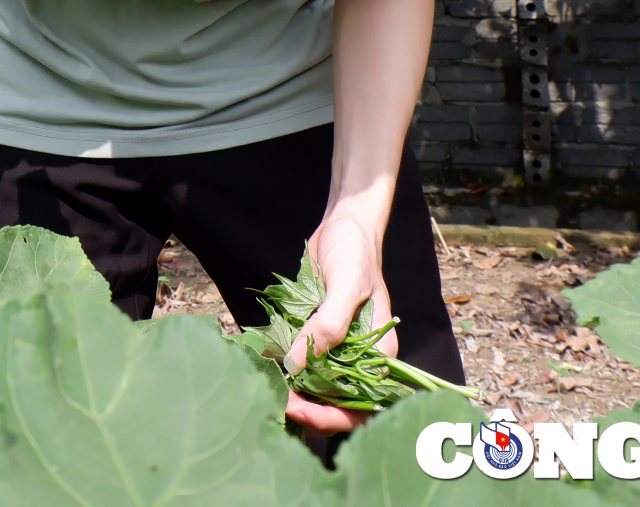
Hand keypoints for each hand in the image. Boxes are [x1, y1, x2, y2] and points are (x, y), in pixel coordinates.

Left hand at [280, 213, 392, 434]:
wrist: (344, 223)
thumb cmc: (355, 253)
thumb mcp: (346, 286)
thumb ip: (328, 326)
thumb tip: (297, 365)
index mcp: (378, 354)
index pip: (361, 405)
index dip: (331, 417)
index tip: (298, 409)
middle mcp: (358, 356)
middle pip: (334, 401)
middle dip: (305, 408)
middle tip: (274, 400)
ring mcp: (335, 345)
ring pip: (314, 383)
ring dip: (290, 389)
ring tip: (263, 385)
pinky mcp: (314, 331)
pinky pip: (299, 357)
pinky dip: (281, 363)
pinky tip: (260, 362)